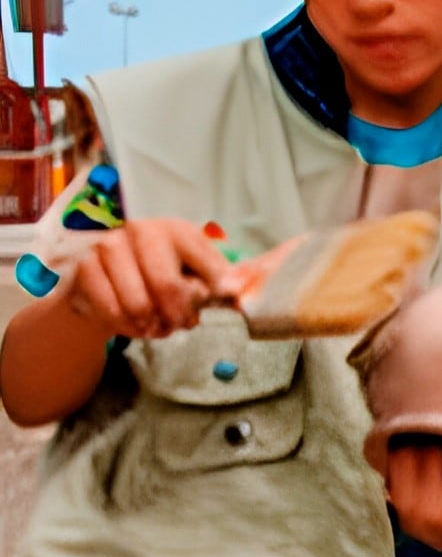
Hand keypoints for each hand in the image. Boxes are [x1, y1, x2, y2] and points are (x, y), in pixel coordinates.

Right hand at [61, 219, 235, 341]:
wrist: (108, 270)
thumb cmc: (163, 270)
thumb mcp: (197, 269)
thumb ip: (222, 280)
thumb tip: (240, 291)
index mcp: (177, 230)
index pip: (207, 267)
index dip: (209, 296)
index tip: (208, 306)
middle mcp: (141, 230)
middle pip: (168, 288)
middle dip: (178, 317)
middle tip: (180, 325)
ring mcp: (109, 245)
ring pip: (139, 305)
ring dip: (152, 326)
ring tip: (158, 326)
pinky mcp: (85, 266)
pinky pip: (111, 311)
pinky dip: (127, 327)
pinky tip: (136, 325)